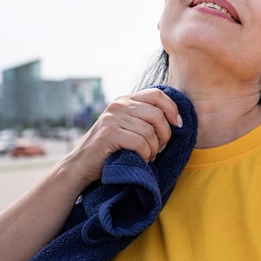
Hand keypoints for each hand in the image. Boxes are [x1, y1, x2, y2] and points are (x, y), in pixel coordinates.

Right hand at [67, 87, 182, 186]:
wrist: (81, 165)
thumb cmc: (110, 148)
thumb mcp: (127, 125)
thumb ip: (144, 117)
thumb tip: (176, 119)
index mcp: (125, 100)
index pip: (158, 95)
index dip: (173, 109)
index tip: (178, 125)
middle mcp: (119, 105)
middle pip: (157, 115)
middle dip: (165, 135)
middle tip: (160, 149)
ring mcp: (112, 118)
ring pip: (150, 131)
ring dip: (153, 149)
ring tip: (148, 157)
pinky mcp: (109, 134)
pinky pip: (140, 143)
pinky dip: (145, 155)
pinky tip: (140, 160)